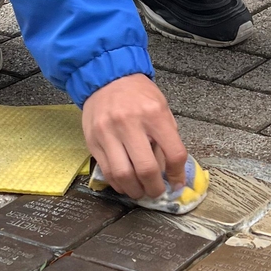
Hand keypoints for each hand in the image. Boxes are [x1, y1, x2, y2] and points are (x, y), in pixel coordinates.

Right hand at [81, 74, 188, 199]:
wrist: (106, 77)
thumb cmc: (138, 94)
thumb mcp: (162, 108)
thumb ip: (167, 138)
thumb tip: (170, 173)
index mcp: (154, 114)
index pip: (173, 153)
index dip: (178, 175)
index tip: (176, 184)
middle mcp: (130, 124)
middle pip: (146, 169)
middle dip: (154, 188)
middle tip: (157, 192)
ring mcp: (108, 133)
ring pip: (123, 175)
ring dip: (134, 190)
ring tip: (140, 191)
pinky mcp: (92, 141)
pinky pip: (106, 171)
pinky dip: (118, 183)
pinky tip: (125, 183)